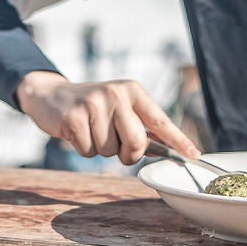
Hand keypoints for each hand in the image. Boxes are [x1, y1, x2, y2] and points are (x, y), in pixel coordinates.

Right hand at [15, 72, 201, 164]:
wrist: (52, 96)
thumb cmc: (93, 107)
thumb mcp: (119, 108)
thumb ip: (141, 126)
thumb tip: (166, 148)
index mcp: (132, 91)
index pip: (160, 119)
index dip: (178, 140)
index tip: (194, 154)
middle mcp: (116, 93)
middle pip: (136, 142)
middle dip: (127, 153)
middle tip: (114, 144)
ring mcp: (94, 104)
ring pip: (110, 150)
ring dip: (101, 148)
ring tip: (91, 129)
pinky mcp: (74, 118)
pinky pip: (89, 152)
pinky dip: (84, 148)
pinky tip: (77, 132)